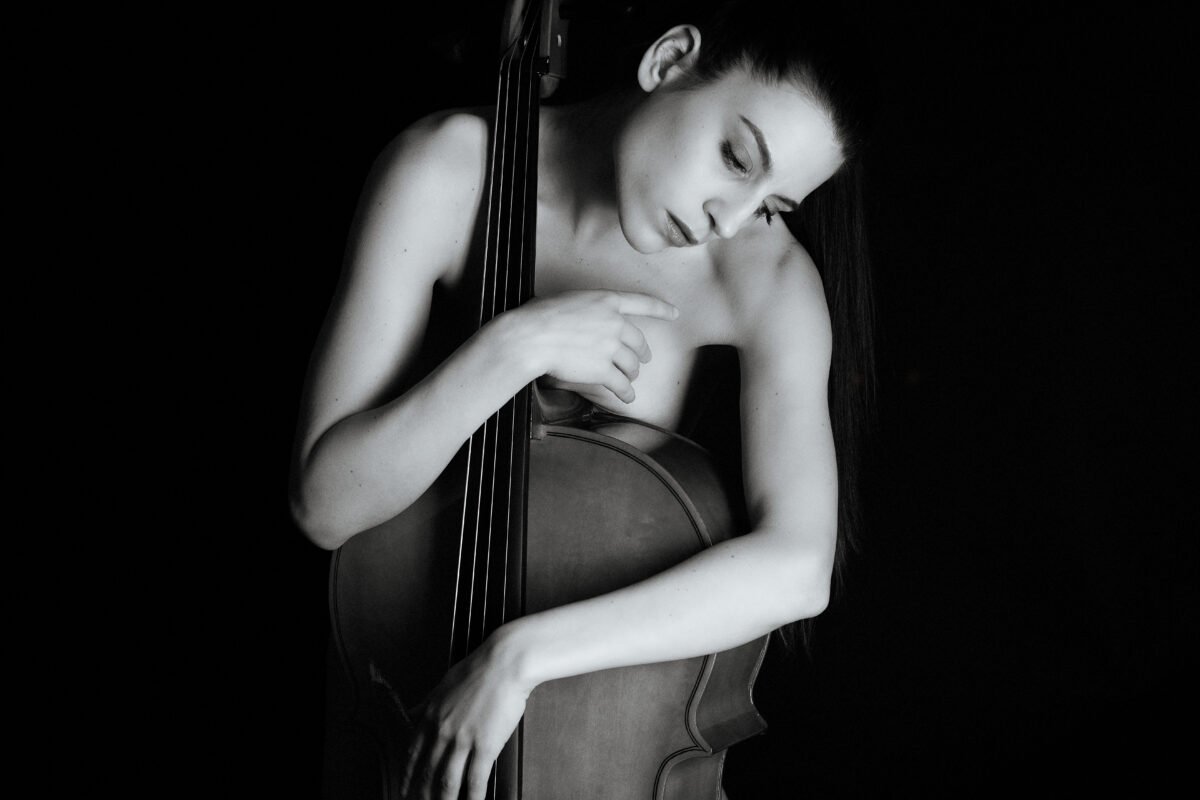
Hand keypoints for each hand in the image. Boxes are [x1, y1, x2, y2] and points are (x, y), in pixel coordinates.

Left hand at [400, 632, 534, 799]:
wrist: (504, 663)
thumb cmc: (478, 669)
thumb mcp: (443, 684)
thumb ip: (426, 703)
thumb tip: (412, 712)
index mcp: (430, 717)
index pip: (412, 755)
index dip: (407, 777)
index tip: (404, 790)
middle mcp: (442, 732)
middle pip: (427, 773)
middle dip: (423, 795)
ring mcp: (463, 740)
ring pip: (448, 782)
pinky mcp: (486, 746)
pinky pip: (476, 780)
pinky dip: (473, 798)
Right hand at [499, 290, 678, 403]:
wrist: (531, 337)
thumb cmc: (539, 316)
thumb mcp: (568, 300)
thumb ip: (584, 309)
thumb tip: (580, 319)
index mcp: (606, 300)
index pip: (642, 303)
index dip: (661, 309)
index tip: (674, 314)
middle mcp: (614, 323)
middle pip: (638, 341)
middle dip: (642, 353)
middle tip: (642, 360)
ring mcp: (611, 347)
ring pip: (631, 365)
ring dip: (632, 374)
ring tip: (629, 379)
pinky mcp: (603, 369)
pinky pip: (621, 384)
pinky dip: (626, 393)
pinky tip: (627, 397)